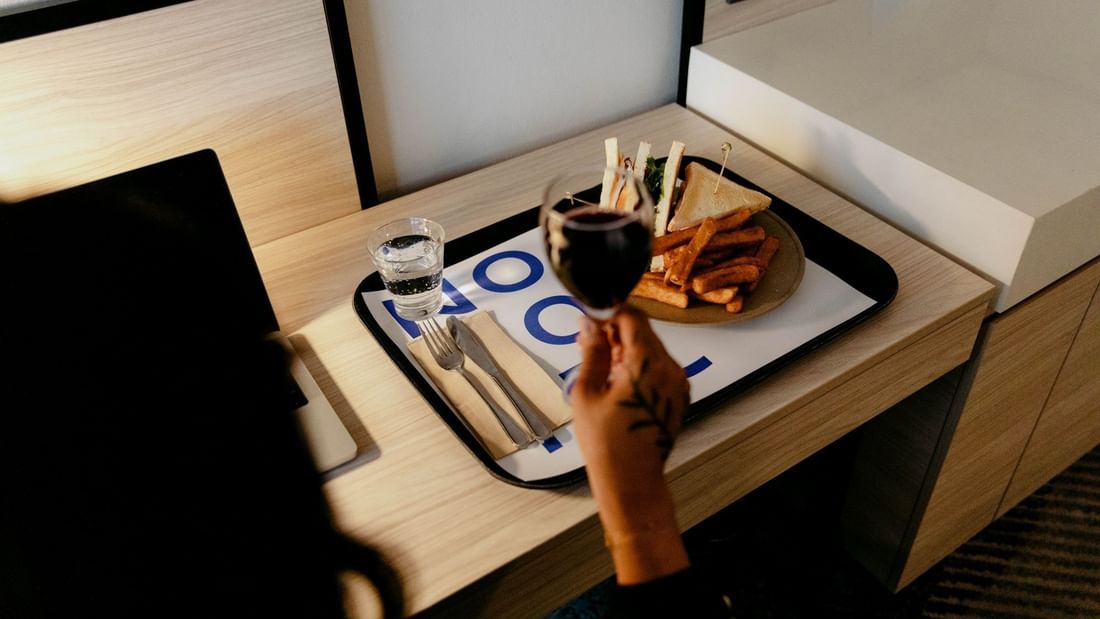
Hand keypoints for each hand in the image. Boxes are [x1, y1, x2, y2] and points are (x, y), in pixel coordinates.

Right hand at [572, 307, 690, 583]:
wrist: (631, 480)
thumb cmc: (606, 442)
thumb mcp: (587, 392)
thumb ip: (592, 351)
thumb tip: (589, 323)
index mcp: (648, 363)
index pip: (632, 317)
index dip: (608, 312)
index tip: (588, 317)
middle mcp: (670, 368)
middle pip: (643, 331)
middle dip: (615, 330)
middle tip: (586, 340)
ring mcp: (678, 382)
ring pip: (651, 348)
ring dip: (626, 348)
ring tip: (598, 362)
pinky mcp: (679, 395)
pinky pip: (658, 367)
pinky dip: (638, 364)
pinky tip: (616, 378)